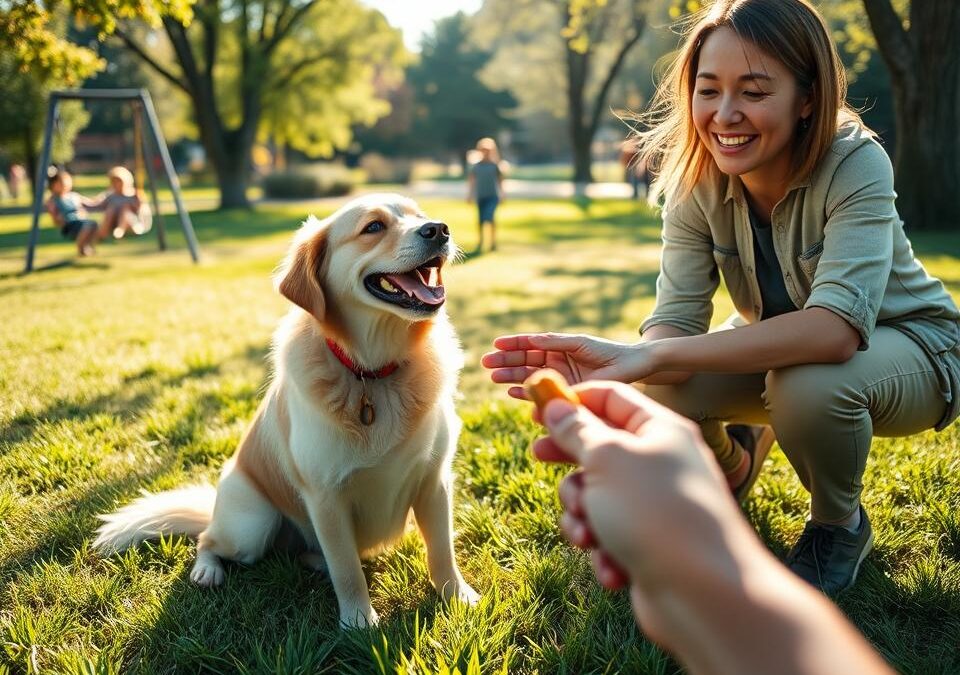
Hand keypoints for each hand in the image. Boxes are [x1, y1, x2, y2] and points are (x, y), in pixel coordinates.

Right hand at [481, 333, 649, 398]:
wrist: (631, 368)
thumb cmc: (609, 353)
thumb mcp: (579, 345)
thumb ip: (557, 345)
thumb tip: (532, 343)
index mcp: (560, 345)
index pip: (532, 343)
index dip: (514, 344)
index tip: (496, 344)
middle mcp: (556, 360)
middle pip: (525, 360)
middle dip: (506, 361)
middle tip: (487, 363)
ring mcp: (558, 376)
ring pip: (529, 375)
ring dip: (511, 376)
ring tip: (494, 377)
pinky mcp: (564, 392)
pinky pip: (541, 392)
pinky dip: (526, 392)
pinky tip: (512, 391)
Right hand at [532, 381, 733, 592]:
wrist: (704, 594)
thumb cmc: (656, 514)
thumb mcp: (607, 459)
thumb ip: (577, 430)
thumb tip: (556, 406)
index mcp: (660, 431)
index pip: (612, 399)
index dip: (573, 401)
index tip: (537, 408)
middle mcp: (660, 464)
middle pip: (600, 447)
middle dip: (569, 460)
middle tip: (538, 456)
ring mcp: (654, 506)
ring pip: (595, 496)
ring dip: (581, 515)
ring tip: (589, 534)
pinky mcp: (648, 543)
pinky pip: (607, 534)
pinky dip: (602, 549)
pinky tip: (613, 566)